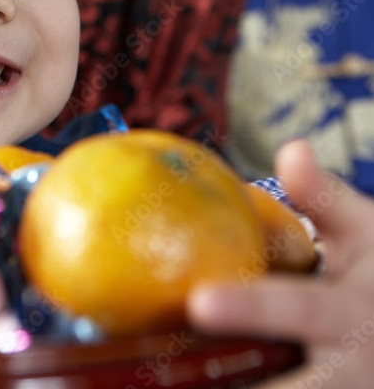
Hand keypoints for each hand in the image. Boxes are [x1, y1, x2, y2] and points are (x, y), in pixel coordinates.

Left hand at [186, 139, 373, 388]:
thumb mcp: (367, 233)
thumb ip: (326, 197)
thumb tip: (292, 149)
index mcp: (350, 314)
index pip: (298, 309)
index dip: (251, 309)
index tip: (200, 302)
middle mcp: (349, 370)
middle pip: (286, 384)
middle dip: (232, 381)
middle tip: (168, 376)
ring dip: (227, 388)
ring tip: (161, 384)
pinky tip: (181, 385)